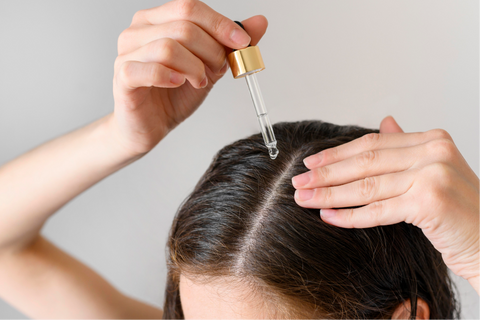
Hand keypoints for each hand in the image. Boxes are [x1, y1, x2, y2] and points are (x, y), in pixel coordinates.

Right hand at [109, 0, 267, 156]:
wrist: (150, 125)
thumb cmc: (174, 94)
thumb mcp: (209, 65)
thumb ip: (230, 44)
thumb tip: (259, 22)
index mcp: (157, 20)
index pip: (191, 8)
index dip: (220, 24)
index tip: (242, 42)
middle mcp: (138, 30)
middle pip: (183, 25)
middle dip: (211, 50)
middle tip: (217, 69)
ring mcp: (127, 52)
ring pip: (169, 46)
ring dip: (194, 67)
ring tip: (199, 81)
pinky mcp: (123, 76)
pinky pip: (150, 69)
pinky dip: (171, 76)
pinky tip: (179, 83)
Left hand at [292, 116, 479, 285]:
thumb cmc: (460, 211)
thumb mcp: (434, 171)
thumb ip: (407, 147)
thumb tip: (385, 122)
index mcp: (432, 140)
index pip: (373, 143)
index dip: (338, 154)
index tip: (311, 163)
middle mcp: (434, 152)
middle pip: (365, 162)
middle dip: (327, 174)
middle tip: (299, 183)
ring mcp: (433, 175)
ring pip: (367, 186)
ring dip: (330, 195)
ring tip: (305, 200)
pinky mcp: (430, 202)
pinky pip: (378, 210)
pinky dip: (350, 215)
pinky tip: (328, 216)